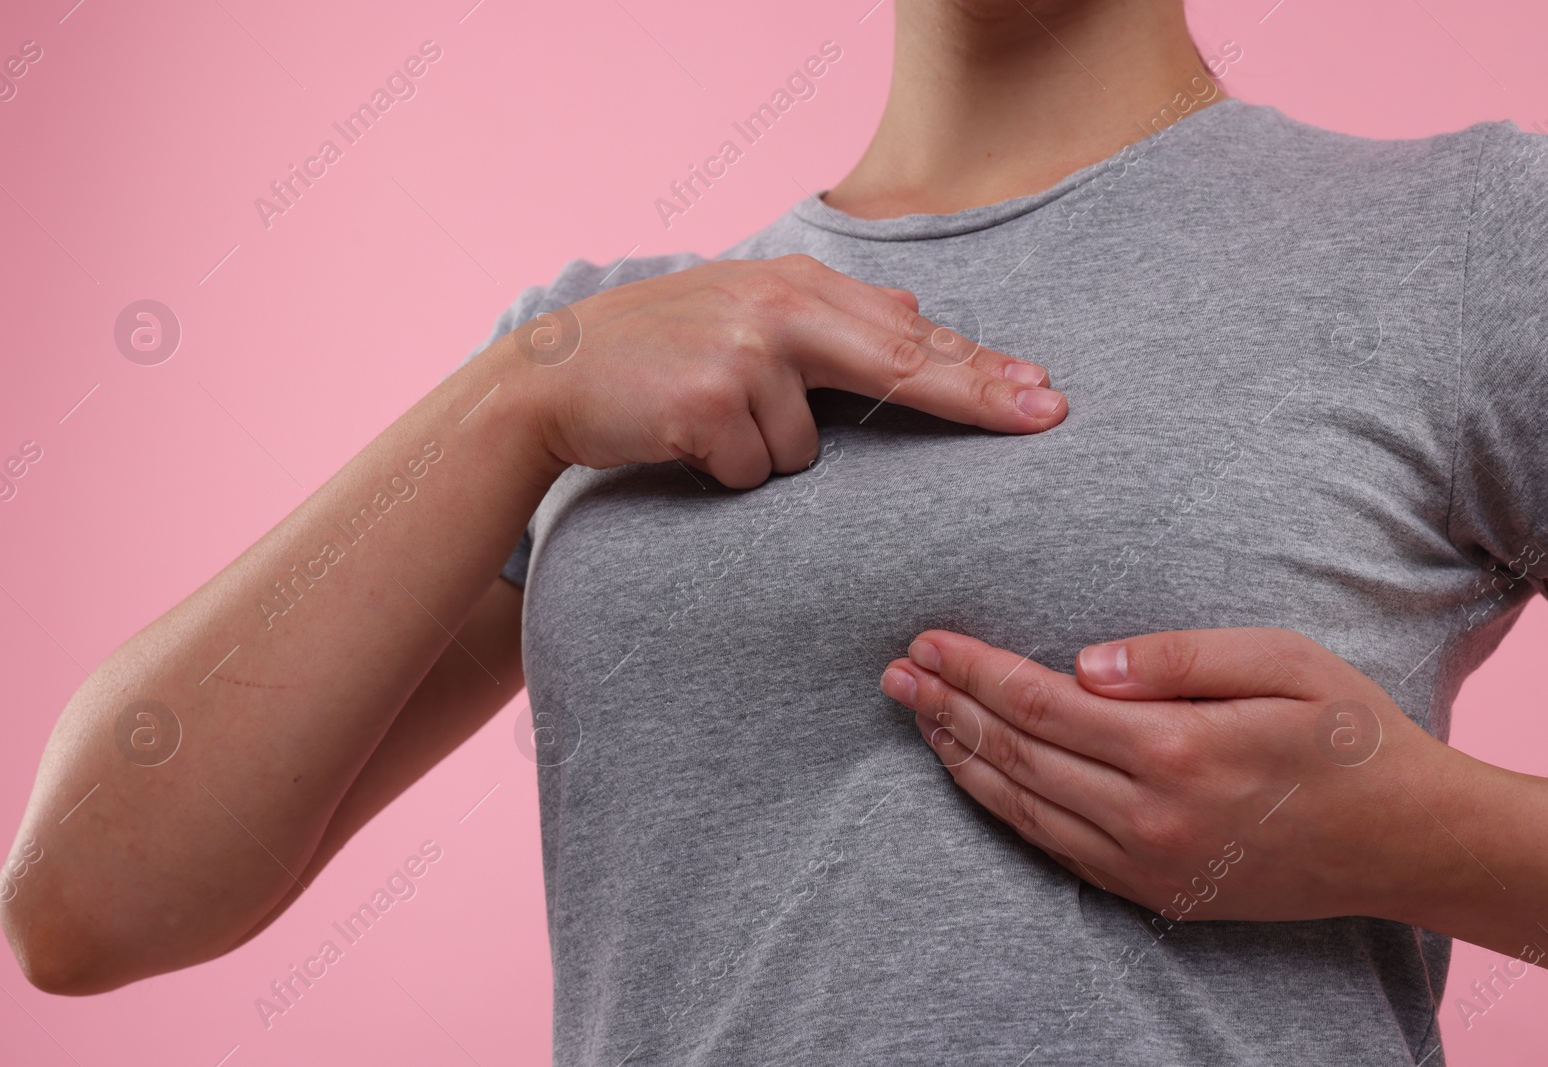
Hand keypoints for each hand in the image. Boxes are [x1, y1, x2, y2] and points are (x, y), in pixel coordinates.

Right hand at [490, 254, 1066, 488]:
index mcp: (793, 284)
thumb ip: (828, 316)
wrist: (549, 375)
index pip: (906, 334)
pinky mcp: (708, 402)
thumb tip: (917, 316)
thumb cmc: (653, 350)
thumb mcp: (740, 310)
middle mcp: (777, 308)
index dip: (980, 368)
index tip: (1044, 395)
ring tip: (707, 423)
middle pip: (902, 365)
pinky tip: (683, 442)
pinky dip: (725, 474)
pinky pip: (754, 472)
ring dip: (766, 457)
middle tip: (1047, 415)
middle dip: (978, 397)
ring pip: (807, 451)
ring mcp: (743, 353)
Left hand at [879, 627, 1457, 927]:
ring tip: (915, 713)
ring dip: (958, 755)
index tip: (927, 641)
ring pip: (1019, 805)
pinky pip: (1050, 845)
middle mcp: (1147, 815)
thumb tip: (1083, 661)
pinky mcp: (1149, 890)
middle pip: (1014, 752)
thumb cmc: (1346, 736)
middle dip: (945, 707)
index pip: (1039, 701)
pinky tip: (970, 771)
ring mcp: (1144, 862)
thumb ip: (1177, 657)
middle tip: (894, 672)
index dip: (974, 670)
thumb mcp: (1282, 663)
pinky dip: (999, 805)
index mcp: (1175, 748)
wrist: (1403, 841)